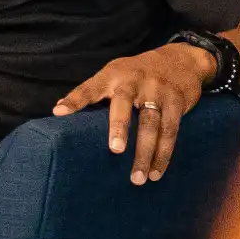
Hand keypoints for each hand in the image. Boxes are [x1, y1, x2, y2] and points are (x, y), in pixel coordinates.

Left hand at [54, 42, 219, 184]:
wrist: (181, 60)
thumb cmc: (138, 73)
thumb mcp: (114, 74)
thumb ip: (92, 91)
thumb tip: (58, 112)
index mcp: (113, 75)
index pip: (90, 87)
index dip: (74, 99)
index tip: (59, 113)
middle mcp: (134, 81)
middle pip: (124, 105)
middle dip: (120, 127)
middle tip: (115, 150)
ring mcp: (157, 91)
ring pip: (151, 124)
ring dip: (145, 153)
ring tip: (138, 178)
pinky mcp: (176, 103)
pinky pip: (170, 131)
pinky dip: (164, 154)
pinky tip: (157, 172)